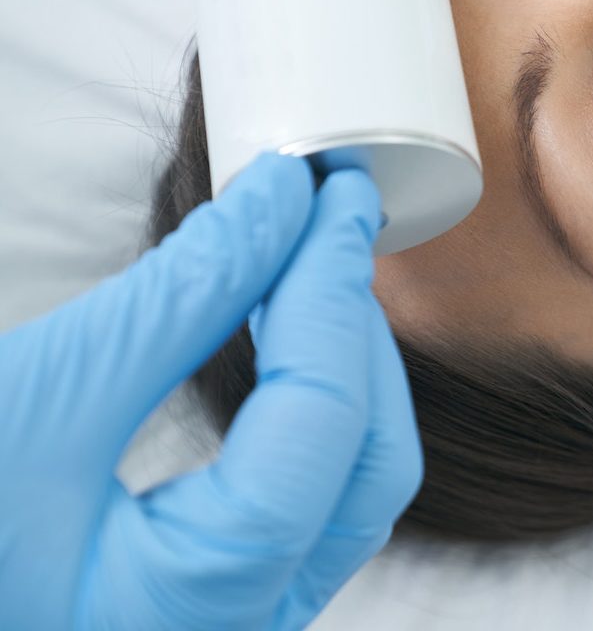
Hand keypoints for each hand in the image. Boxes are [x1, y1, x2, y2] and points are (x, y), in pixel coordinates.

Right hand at [0, 151, 421, 630]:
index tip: (336, 194)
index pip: (321, 423)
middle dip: (353, 328)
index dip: (334, 287)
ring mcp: (221, 627)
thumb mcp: (38, 390)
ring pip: (345, 487)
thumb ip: (185, 293)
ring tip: (311, 262)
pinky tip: (279, 333)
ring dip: (342, 365)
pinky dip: (305, 408)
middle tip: (332, 219)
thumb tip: (284, 197)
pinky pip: (301, 498)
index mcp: (180, 616)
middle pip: (365, 464)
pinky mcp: (200, 600)